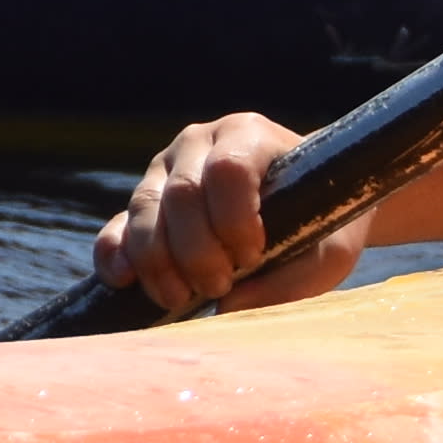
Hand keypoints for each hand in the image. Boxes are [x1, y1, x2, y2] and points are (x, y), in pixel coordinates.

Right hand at [96, 114, 360, 320]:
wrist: (307, 210)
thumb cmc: (323, 224)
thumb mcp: (327, 252)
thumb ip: (291, 280)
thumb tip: (227, 307)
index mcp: (249, 135)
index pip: (229, 169)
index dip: (234, 219)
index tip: (252, 256)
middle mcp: (199, 142)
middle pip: (182, 194)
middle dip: (195, 251)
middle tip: (218, 288)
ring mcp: (164, 168)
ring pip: (144, 211)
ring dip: (158, 263)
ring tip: (182, 298)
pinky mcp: (141, 202)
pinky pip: (115, 227)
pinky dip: (114, 255)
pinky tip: (125, 282)